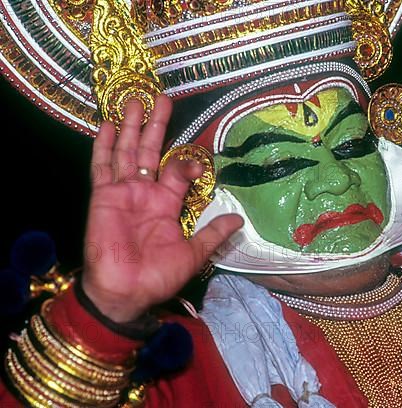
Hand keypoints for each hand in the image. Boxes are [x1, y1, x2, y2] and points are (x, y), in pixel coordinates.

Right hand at [82, 95, 242, 321]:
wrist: (125, 291)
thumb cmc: (158, 276)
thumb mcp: (193, 253)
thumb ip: (213, 234)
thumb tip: (239, 221)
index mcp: (167, 203)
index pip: (178, 170)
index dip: (187, 162)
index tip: (199, 163)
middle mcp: (146, 192)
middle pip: (151, 151)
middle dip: (156, 125)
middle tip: (162, 99)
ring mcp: (123, 191)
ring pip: (127, 151)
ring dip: (130, 126)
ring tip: (136, 100)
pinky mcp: (104, 196)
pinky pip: (102, 166)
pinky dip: (103, 146)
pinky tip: (107, 124)